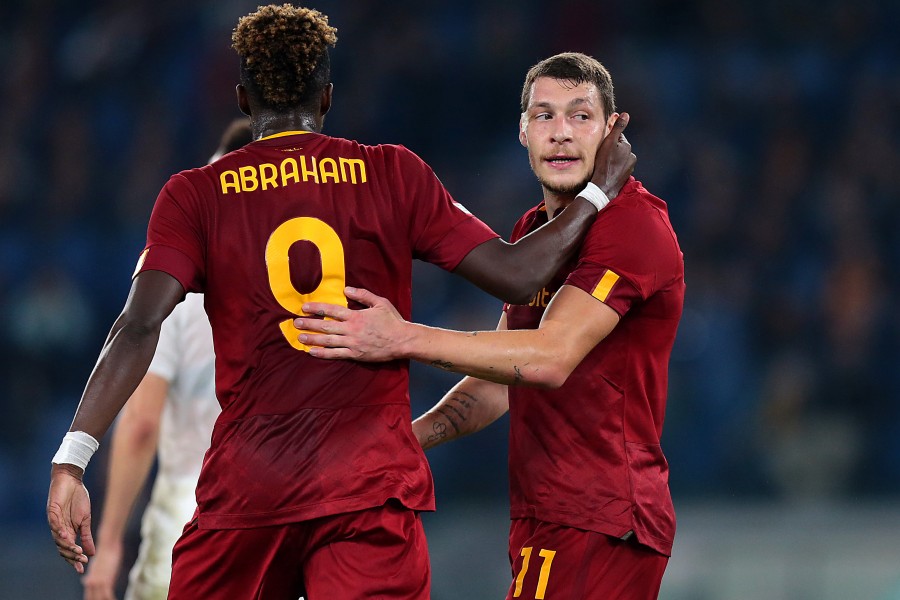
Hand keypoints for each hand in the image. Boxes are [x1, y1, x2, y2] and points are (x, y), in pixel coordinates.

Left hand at [48, 463, 94, 573]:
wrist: (72, 481)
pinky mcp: (52, 511)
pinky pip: (54, 523)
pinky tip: (67, 535)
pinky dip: (59, 531)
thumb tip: (92, 552)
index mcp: (68, 531)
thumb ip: (87, 536)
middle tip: (81, 560)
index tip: (83, 567)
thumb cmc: (79, 499)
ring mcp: (54, 521)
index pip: (69, 549)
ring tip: (77, 550)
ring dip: (67, 545)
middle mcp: (59, 529)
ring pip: (57, 538)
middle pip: (62, 547)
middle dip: (72, 555)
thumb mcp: (86, 519)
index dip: (75, 559)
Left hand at [82, 539, 122, 599]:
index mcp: (89, 581)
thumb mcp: (95, 567)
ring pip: (100, 599)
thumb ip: (91, 576)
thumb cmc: (104, 554)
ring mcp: (98, 582)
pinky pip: (108, 595)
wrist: (108, 545)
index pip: (88, 597)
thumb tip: (85, 581)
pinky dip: (111, 599)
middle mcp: (91, 583)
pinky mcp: (106, 580)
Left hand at [294, 287, 409, 360]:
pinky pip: (336, 354)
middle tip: (295, 323)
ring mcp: (352, 343)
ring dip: (312, 338)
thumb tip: (346, 289)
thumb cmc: (392, 321)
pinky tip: (313, 352)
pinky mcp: (355, 354)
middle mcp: (352, 329)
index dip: (317, 308)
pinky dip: (323, 353)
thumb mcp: (380, 302)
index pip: (332, 310)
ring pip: (328, 341)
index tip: (304, 307)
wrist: (402, 341)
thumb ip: (363, 295)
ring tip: (299, 337)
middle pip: (326, 325)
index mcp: (356, 316)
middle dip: (309, 324)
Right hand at [591, 112, 635, 198]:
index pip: (617, 138)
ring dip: (613, 160)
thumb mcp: (608, 142)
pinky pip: (619, 168)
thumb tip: (626, 114)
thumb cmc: (603, 164)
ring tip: (604, 165)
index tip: (602, 147)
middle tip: (602, 156)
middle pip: (619, 148)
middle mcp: (631, 156)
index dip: (608, 141)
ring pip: (619, 158)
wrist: (603, 186)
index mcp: (627, 146)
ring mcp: (630, 167)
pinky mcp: (626, 176)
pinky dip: (614, 168)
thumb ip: (618, 127)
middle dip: (612, 150)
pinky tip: (607, 171)